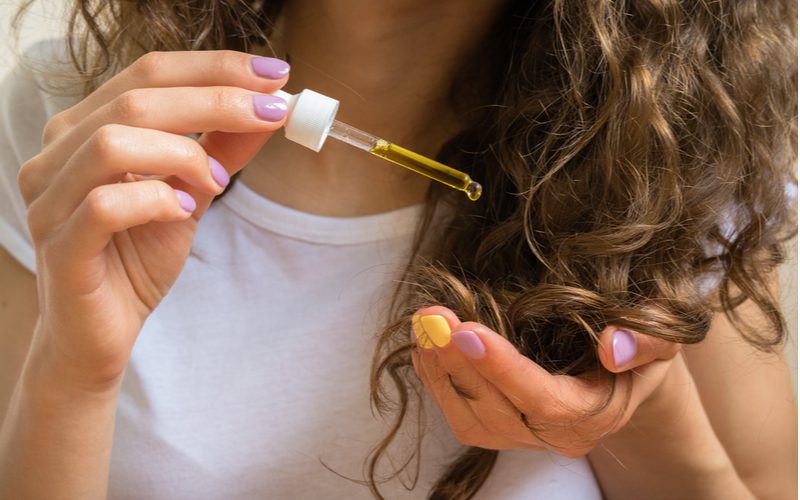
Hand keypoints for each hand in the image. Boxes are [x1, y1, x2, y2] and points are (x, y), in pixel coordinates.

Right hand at [16, 51, 289, 390]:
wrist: (102, 332)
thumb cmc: (137, 258)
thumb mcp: (189, 193)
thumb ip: (220, 151)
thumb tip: (268, 109)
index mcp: (85, 129)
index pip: (149, 73)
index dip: (215, 67)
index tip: (275, 73)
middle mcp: (58, 154)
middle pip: (136, 98)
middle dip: (216, 99)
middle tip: (271, 113)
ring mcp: (49, 199)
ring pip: (113, 142)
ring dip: (182, 153)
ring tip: (215, 182)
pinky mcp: (58, 246)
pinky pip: (105, 206)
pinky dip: (155, 201)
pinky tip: (181, 212)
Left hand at [410, 306, 680, 455]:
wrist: (626, 370)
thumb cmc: (642, 346)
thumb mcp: (664, 335)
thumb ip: (648, 340)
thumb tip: (612, 345)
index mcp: (596, 415)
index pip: (544, 402)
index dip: (502, 369)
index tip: (467, 331)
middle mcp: (557, 436)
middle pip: (497, 412)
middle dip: (458, 364)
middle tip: (432, 316)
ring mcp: (525, 437)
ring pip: (470, 420)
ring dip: (439, 372)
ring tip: (423, 325)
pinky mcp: (500, 427)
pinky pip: (460, 413)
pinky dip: (436, 379)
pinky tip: (425, 345)